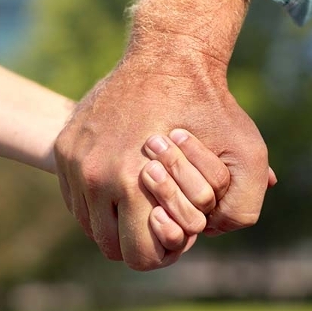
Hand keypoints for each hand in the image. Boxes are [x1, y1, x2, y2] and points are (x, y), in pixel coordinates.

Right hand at [54, 0, 271, 270]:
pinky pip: (75, 197)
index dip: (164, 251)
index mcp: (132, 184)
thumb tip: (212, 232)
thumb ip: (242, 206)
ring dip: (115, 221)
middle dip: (138, 239)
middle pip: (111, 246)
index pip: (139, 256)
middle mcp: (94, 176)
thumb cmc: (209, 105)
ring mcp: (75, 161)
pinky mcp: (65, 147)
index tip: (179, 228)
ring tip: (143, 200)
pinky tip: (123, 182)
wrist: (168, 54)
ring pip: (89, 224)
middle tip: (162, 216)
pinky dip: (96, 199)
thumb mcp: (246, 152)